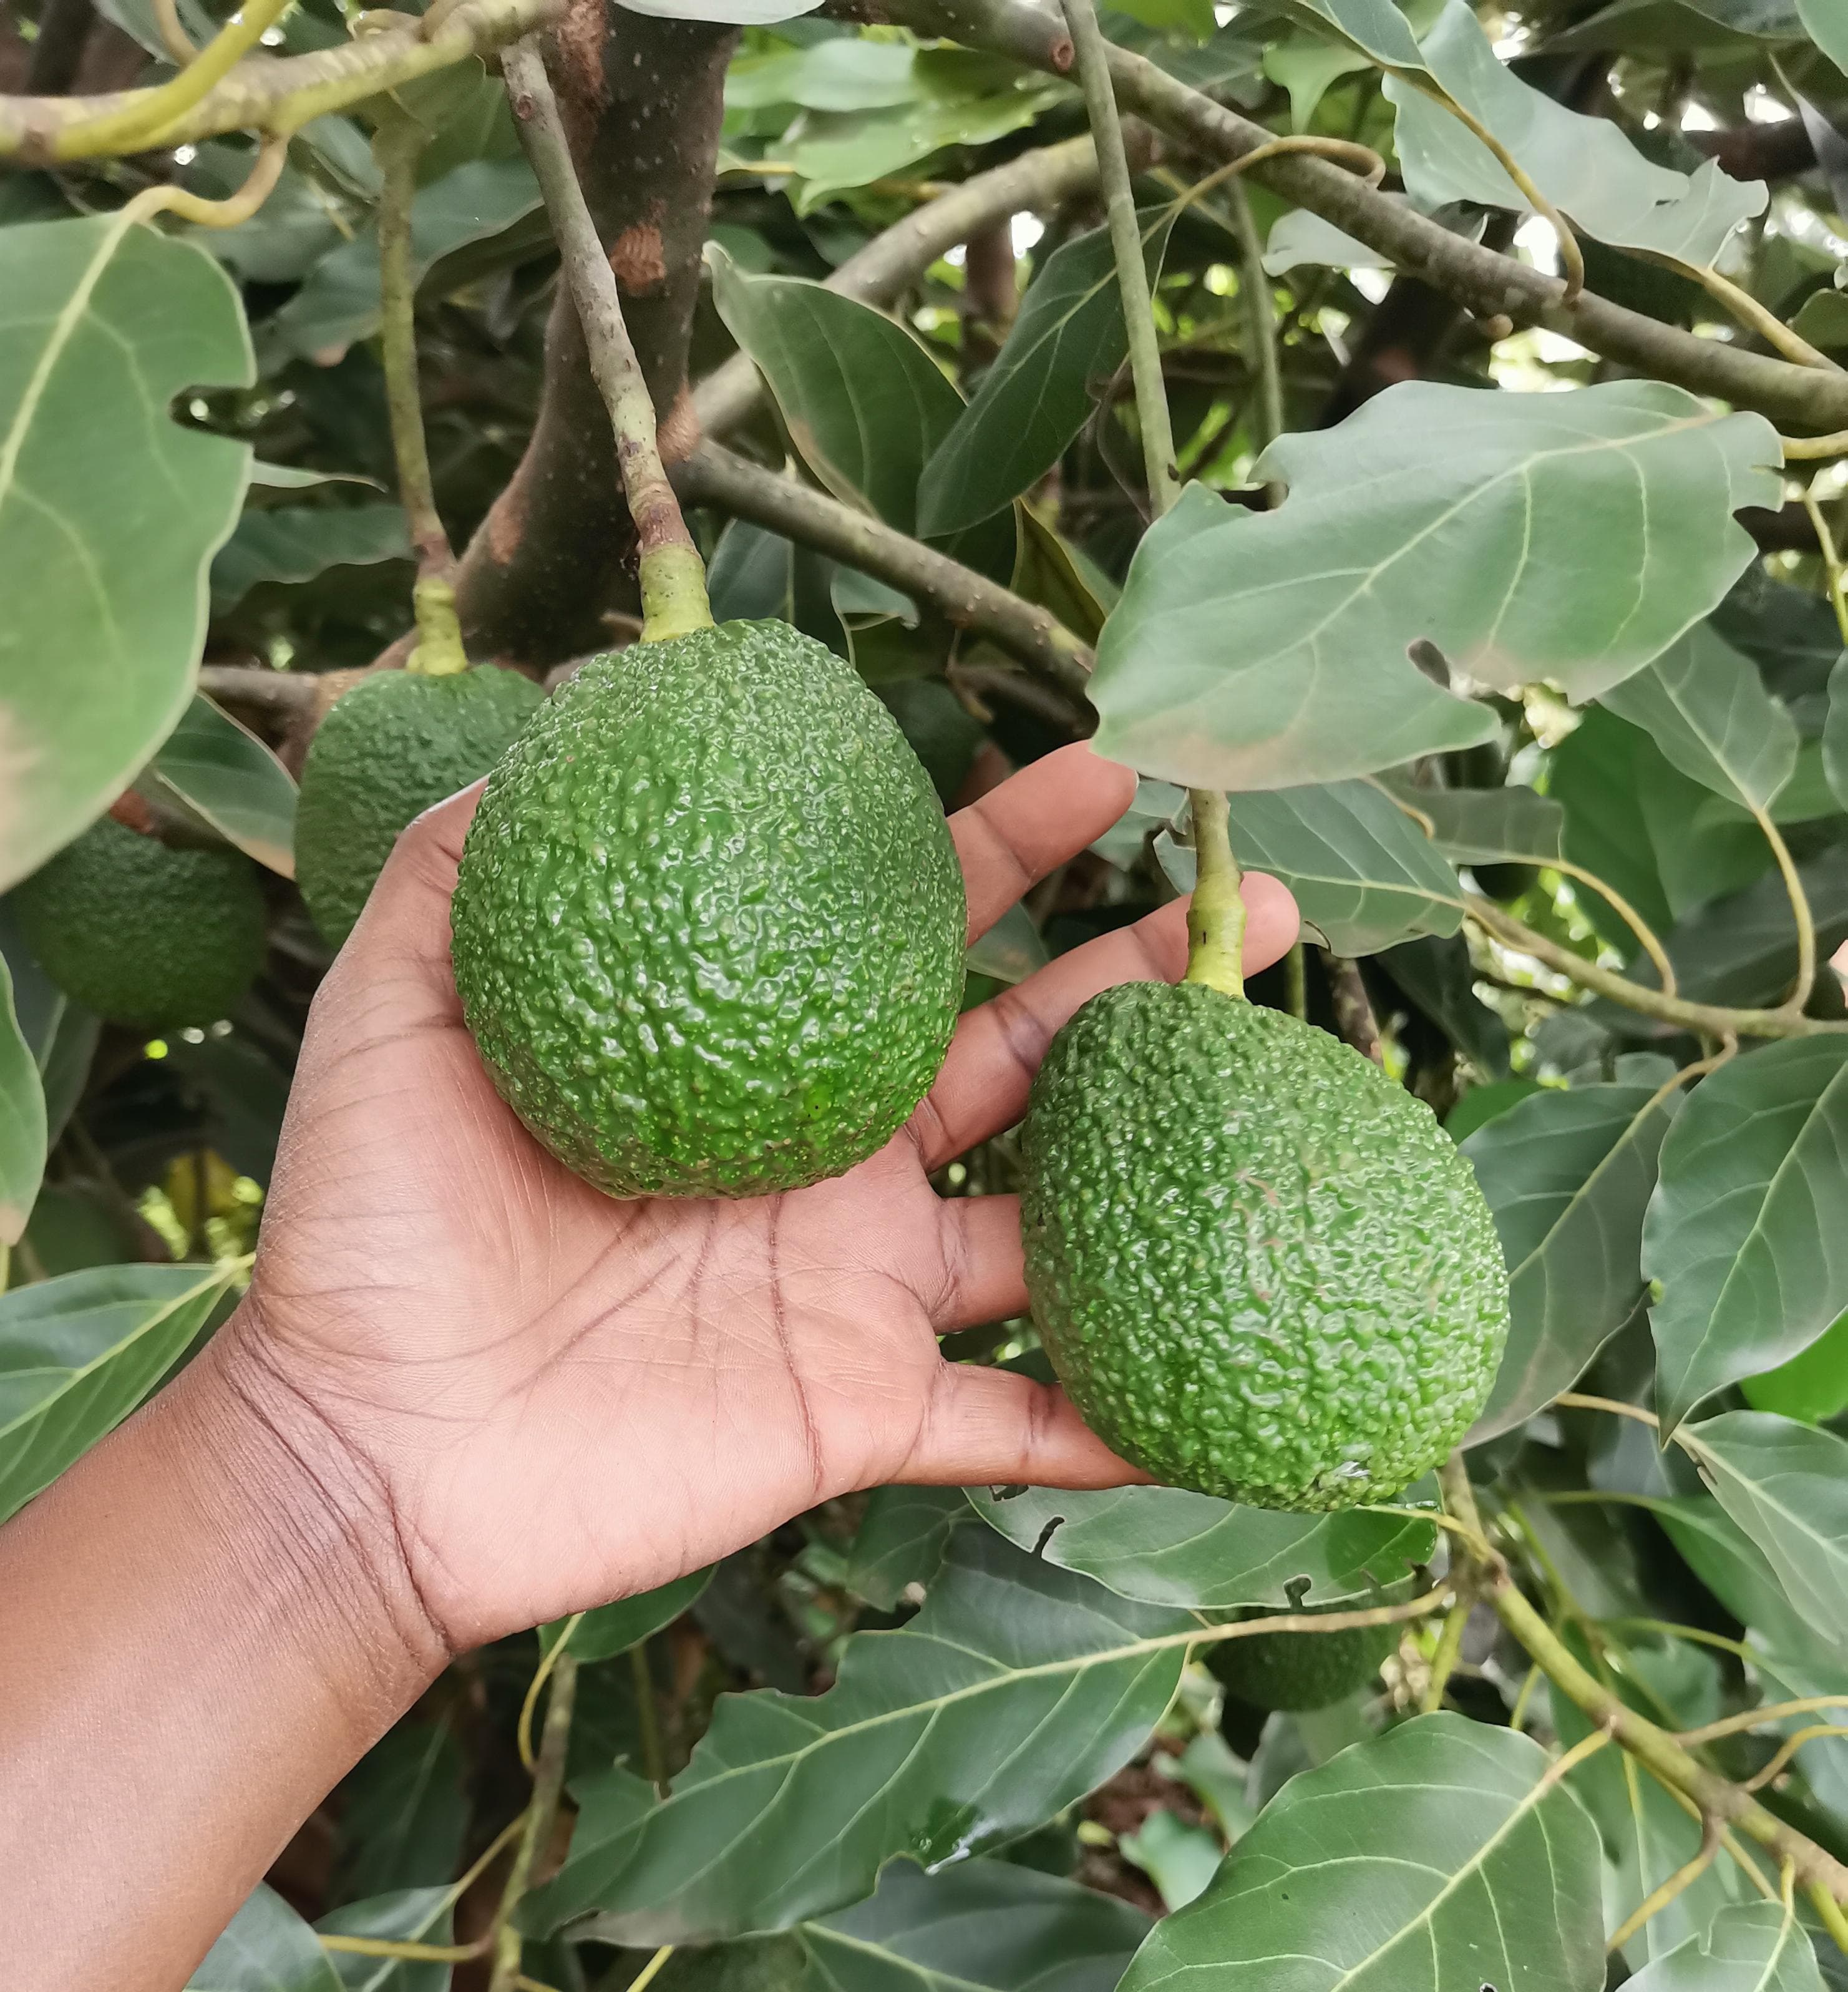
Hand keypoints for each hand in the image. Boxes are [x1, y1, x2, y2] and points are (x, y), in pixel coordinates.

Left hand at [215, 744, 1296, 1661]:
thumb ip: (466, 874)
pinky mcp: (862, 1417)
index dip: (1002, 849)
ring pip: (1052, 1222)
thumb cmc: (372, 1232)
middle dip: (1137, 978)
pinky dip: (1116, 1424)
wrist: (367, 1449)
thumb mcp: (399, 1014)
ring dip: (1171, 1163)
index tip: (1101, 769)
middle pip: (1022, 1053)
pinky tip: (1223, 1401)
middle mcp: (831, 1169)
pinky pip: (1018, 1427)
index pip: (905, 935)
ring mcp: (859, 1295)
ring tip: (1285, 1084)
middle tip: (1252, 900)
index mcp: (752, 1059)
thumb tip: (547, 723)